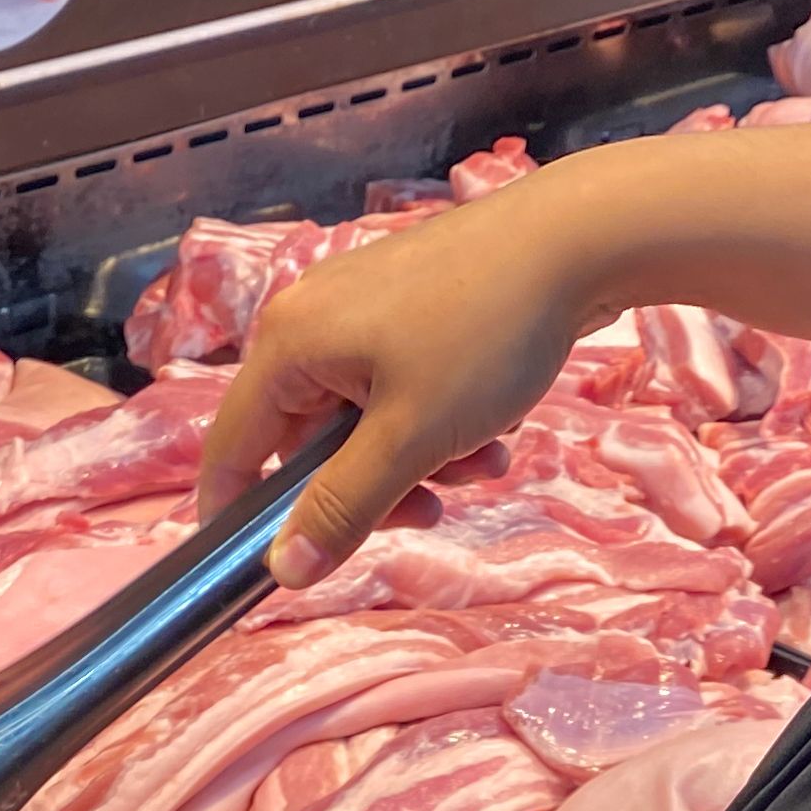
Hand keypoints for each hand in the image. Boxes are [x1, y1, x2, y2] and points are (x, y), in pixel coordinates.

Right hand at [196, 175, 608, 590]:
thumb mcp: (411, 439)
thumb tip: (282, 571)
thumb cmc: (485, 336)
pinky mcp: (410, 306)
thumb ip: (343, 508)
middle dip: (373, 488)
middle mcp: (312, 321)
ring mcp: (363, 309)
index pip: (232, 449)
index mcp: (289, 344)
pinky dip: (441, 422)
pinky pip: (402, 390)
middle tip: (430, 512)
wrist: (577, 240)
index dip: (240, 516)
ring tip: (484, 460)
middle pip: (311, 443)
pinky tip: (496, 426)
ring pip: (367, 424)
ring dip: (423, 461)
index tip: (273, 568)